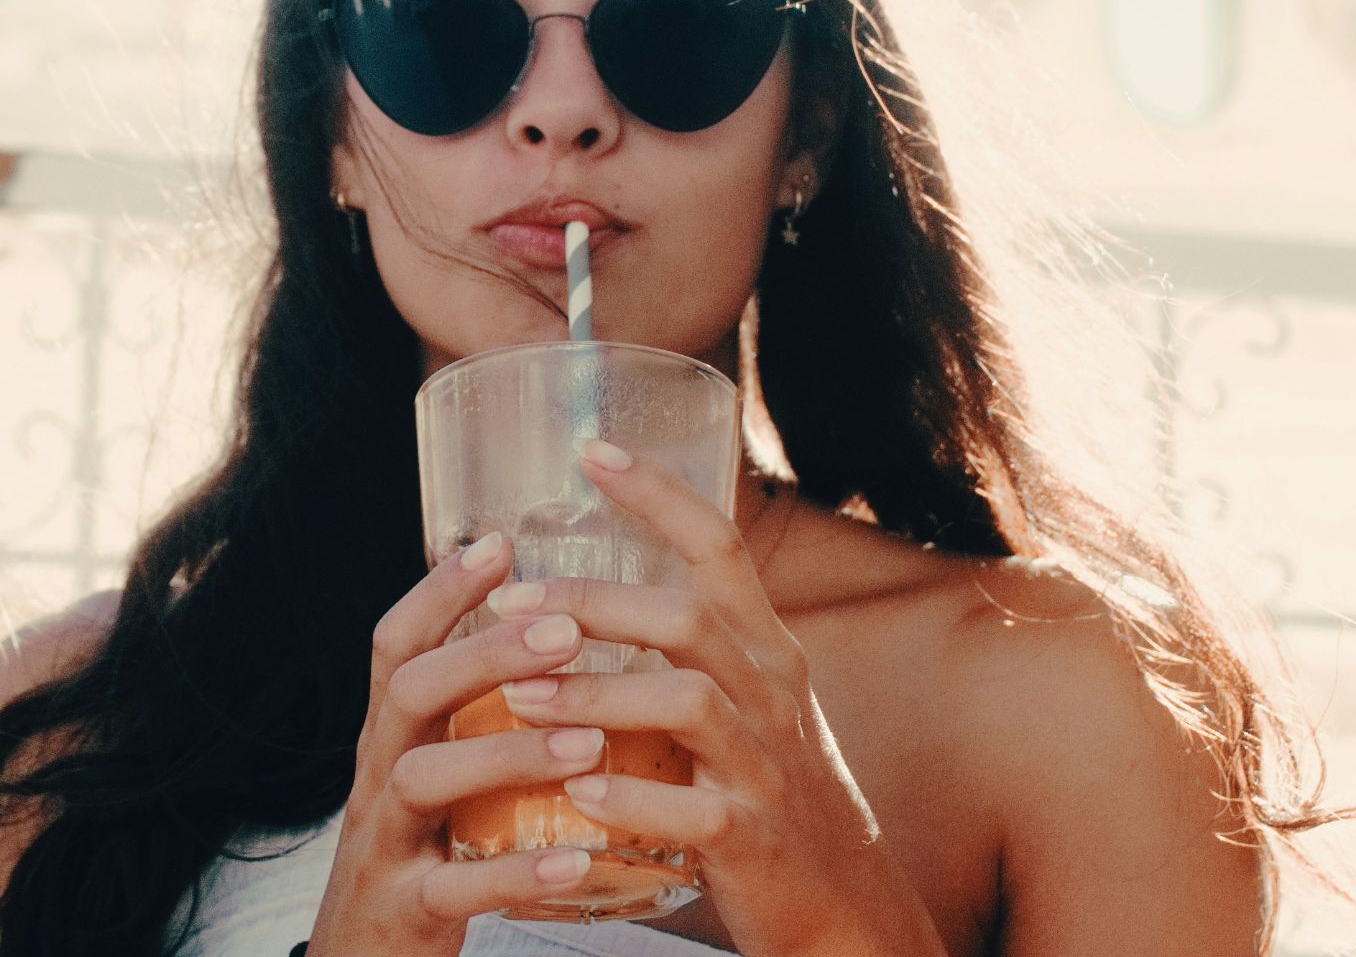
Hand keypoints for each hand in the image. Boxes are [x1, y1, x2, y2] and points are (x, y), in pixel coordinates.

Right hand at [307, 531, 614, 954]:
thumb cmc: (422, 857)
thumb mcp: (437, 774)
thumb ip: (473, 715)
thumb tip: (547, 636)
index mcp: (392, 736)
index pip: (399, 644)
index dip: (441, 590)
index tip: (501, 543)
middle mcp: (379, 776)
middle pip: (411, 691)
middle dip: (485, 654)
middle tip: (566, 630)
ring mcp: (386, 843)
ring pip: (427, 778)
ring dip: (509, 754)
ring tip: (589, 744)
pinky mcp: (405, 911)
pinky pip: (454, 888)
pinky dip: (514, 874)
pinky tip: (576, 860)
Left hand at [484, 438, 949, 956]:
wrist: (845, 903)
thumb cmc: (770, 791)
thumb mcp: (747, 702)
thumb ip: (685, 651)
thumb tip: (582, 597)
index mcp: (765, 649)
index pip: (720, 546)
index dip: (658, 493)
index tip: (591, 452)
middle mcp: (772, 693)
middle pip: (686, 617)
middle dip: (592, 601)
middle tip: (510, 602)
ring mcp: (766, 765)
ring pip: (685, 702)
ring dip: (592, 694)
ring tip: (516, 697)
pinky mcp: (752, 839)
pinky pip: (690, 810)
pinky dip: (629, 799)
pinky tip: (577, 794)